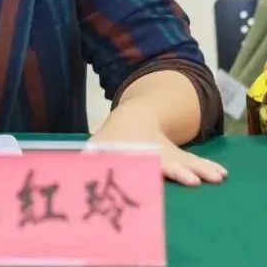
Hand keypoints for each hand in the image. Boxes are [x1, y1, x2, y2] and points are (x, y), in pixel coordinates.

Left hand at [91, 111, 227, 186]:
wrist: (134, 118)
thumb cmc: (115, 138)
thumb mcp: (101, 144)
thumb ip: (91, 154)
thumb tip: (78, 160)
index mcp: (135, 151)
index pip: (143, 161)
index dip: (147, 167)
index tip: (151, 170)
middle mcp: (155, 153)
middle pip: (168, 162)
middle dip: (179, 171)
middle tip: (193, 180)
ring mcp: (170, 155)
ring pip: (186, 161)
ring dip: (200, 169)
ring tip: (216, 176)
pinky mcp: (180, 159)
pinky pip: (195, 163)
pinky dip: (206, 167)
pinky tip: (221, 173)